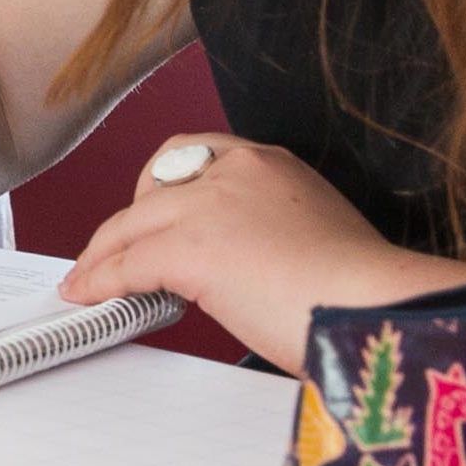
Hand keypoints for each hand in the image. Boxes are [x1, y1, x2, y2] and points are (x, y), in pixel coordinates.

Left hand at [56, 134, 435, 358]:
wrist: (376, 308)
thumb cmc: (361, 293)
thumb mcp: (316, 239)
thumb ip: (272, 236)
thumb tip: (244, 268)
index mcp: (271, 166)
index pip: (194, 157)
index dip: (163, 188)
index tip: (153, 214)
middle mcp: (236, 172)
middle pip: (152, 186)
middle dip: (127, 221)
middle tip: (116, 252)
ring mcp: (208, 207)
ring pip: (130, 224)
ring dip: (102, 254)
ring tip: (89, 279)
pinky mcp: (188, 248)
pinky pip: (126, 264)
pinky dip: (101, 281)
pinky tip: (91, 296)